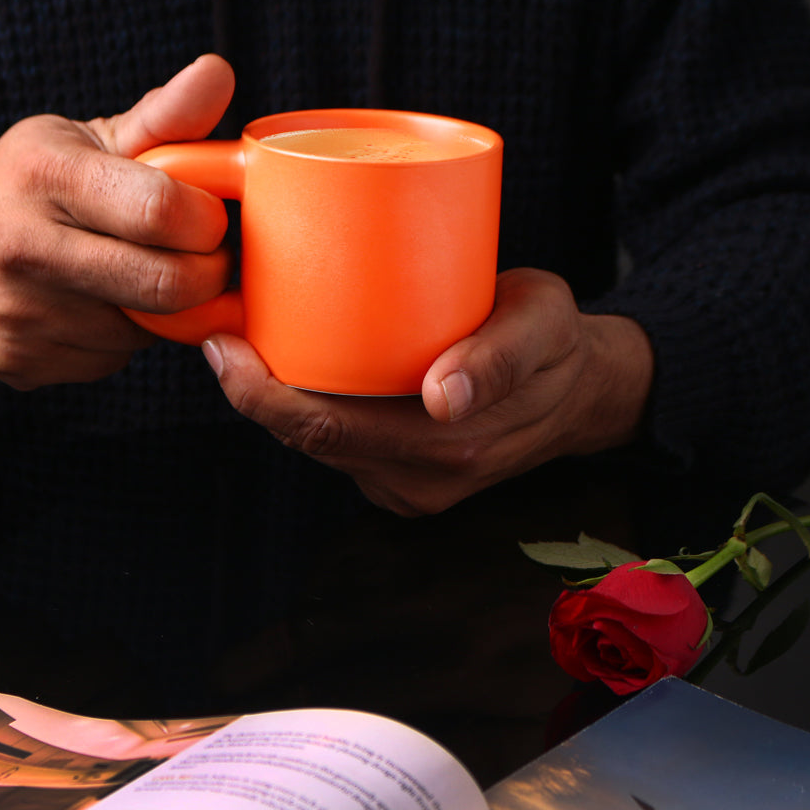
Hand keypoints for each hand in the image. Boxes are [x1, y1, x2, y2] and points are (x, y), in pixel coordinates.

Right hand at [0, 55, 235, 387]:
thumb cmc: (37, 181)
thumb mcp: (91, 137)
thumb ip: (165, 116)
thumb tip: (219, 71)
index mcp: (42, 174)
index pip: (160, 210)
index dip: (207, 220)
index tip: (209, 216)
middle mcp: (19, 245)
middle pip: (165, 285)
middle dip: (206, 275)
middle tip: (205, 257)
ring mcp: (15, 313)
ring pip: (144, 330)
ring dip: (161, 309)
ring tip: (133, 271)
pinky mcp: (18, 362)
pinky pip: (113, 360)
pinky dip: (123, 338)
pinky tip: (99, 304)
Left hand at [202, 268, 653, 514]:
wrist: (583, 386)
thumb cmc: (556, 340)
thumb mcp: (543, 325)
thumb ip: (501, 359)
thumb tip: (444, 397)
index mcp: (448, 446)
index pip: (326, 429)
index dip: (261, 394)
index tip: (226, 343)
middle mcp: (422, 478)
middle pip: (308, 440)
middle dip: (254, 393)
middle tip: (225, 330)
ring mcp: (413, 485)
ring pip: (320, 446)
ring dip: (280, 403)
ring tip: (255, 343)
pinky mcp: (408, 477)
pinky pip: (342, 448)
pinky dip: (313, 412)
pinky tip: (303, 371)